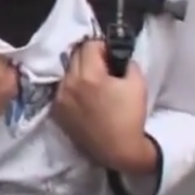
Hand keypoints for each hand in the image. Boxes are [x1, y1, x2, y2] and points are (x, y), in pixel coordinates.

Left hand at [52, 39, 155, 173]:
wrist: (118, 149)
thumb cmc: (130, 116)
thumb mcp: (137, 83)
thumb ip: (127, 63)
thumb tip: (117, 56)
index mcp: (88, 75)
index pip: (89, 46)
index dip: (103, 47)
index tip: (111, 55)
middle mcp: (69, 83)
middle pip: (74, 55)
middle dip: (89, 56)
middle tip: (103, 66)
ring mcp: (60, 97)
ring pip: (67, 72)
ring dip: (79, 71)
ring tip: (93, 82)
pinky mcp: (56, 109)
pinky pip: (62, 88)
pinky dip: (72, 86)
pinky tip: (84, 96)